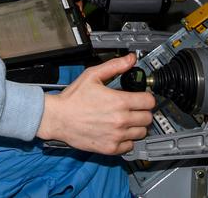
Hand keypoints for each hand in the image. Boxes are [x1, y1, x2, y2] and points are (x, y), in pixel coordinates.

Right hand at [35, 54, 155, 155]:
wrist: (58, 118)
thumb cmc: (73, 99)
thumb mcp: (92, 75)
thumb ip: (115, 66)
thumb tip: (130, 59)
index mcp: (119, 101)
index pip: (149, 101)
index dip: (146, 97)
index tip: (141, 97)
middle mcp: (121, 120)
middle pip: (148, 118)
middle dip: (143, 111)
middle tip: (133, 108)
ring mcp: (117, 136)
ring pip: (142, 133)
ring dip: (137, 126)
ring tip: (125, 120)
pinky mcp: (111, 148)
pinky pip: (130, 146)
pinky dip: (127, 140)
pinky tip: (118, 132)